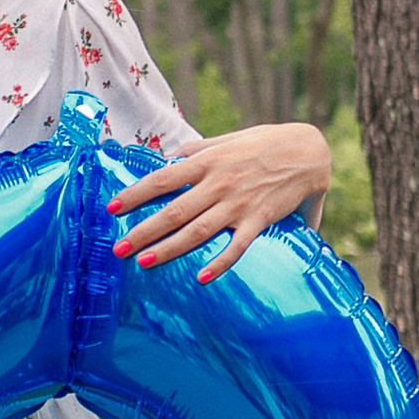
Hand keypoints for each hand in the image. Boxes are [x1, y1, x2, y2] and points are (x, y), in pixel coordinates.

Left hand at [107, 124, 332, 284]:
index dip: (135, 194)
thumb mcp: (226, 140)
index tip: (111, 208)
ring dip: (169, 249)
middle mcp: (218, 184)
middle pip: (173, 212)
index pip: (161, 180)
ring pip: (198, 232)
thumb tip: (170, 157)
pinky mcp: (259, 220)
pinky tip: (201, 278)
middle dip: (143, 231)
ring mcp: (238, 204)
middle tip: (117, 249)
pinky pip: (237, 246)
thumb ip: (197, 150)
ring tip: (144, 263)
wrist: (307, 150)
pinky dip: (220, 263)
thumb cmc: (263, 143)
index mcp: (206, 162)